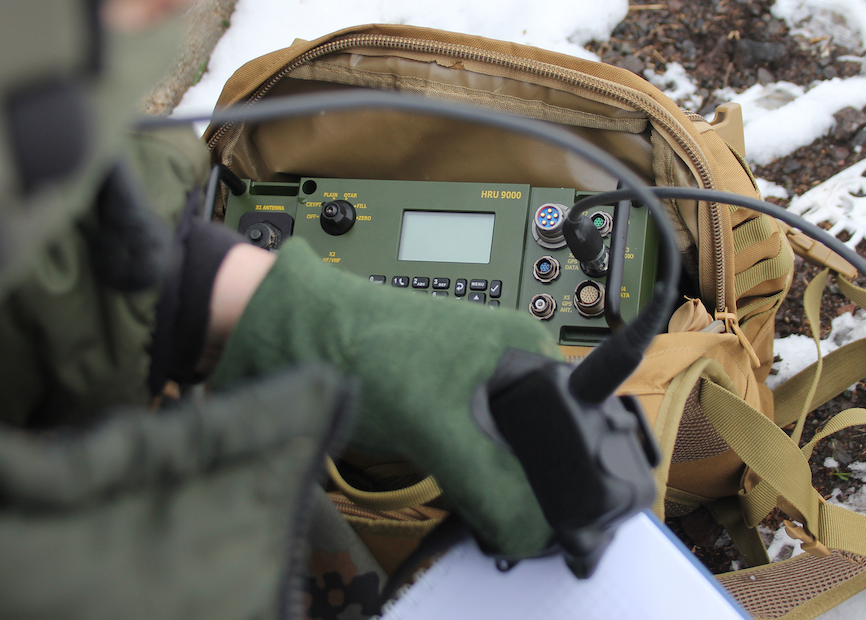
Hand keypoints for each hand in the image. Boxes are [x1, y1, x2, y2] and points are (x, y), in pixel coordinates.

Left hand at [210, 238, 560, 556]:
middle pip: (541, 444)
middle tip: (502, 517)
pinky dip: (467, 475)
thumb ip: (492, 483)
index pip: (574, 426)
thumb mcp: (438, 427)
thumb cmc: (360, 349)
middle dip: (525, 487)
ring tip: (473, 500)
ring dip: (494, 484)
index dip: (564, 480)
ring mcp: (473, 378)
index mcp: (525, 347)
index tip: (547, 520)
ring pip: (506, 451)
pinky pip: (474, 448)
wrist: (292, 333)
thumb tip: (533, 532)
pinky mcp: (443, 398)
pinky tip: (454, 490)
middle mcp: (507, 357)